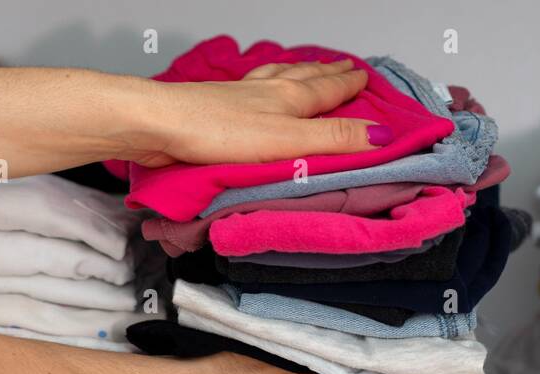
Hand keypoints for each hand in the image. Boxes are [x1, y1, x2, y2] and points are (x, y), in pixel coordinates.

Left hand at [120, 59, 379, 167]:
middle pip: (305, 77)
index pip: (329, 90)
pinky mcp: (215, 108)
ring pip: (277, 78)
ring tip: (307, 68)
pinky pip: (252, 88)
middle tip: (344, 66)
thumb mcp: (288, 141)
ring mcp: (239, 97)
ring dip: (297, 72)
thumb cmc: (217, 132)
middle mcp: (266, 92)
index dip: (350, 85)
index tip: (367, 78)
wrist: (158, 124)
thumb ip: (332, 140)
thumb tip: (380, 136)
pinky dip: (264, 82)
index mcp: (288, 100)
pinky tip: (255, 86)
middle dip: (327, 72)